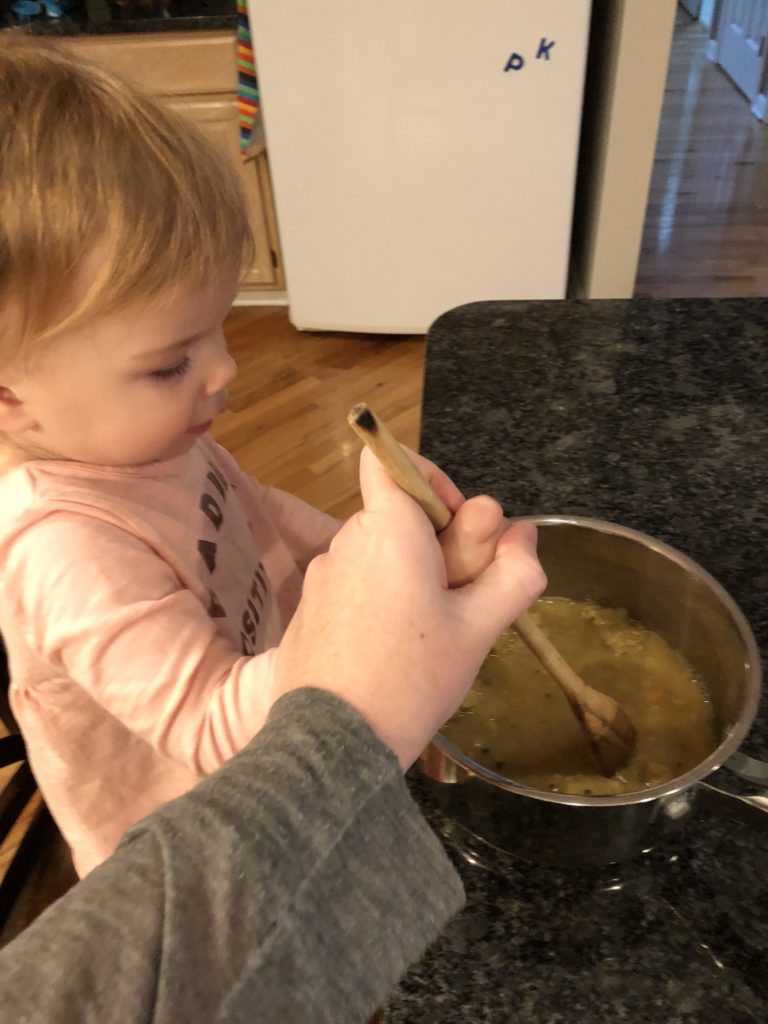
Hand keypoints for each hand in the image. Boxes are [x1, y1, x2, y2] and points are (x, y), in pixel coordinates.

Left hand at [273, 448, 545, 768]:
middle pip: (399, 516)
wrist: (333, 742)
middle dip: (438, 544)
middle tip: (462, 599)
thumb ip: (513, 574)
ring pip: (379, 554)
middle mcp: (347, 540)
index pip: (390, 459)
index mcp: (388, 529)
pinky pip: (356, 584)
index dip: (431, 479)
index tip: (458, 526)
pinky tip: (396, 651)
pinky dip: (381, 600)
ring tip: (431, 634)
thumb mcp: (479, 629)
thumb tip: (524, 535)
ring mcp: (323, 575)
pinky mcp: (311, 608)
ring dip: (411, 576)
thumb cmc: (412, 677)